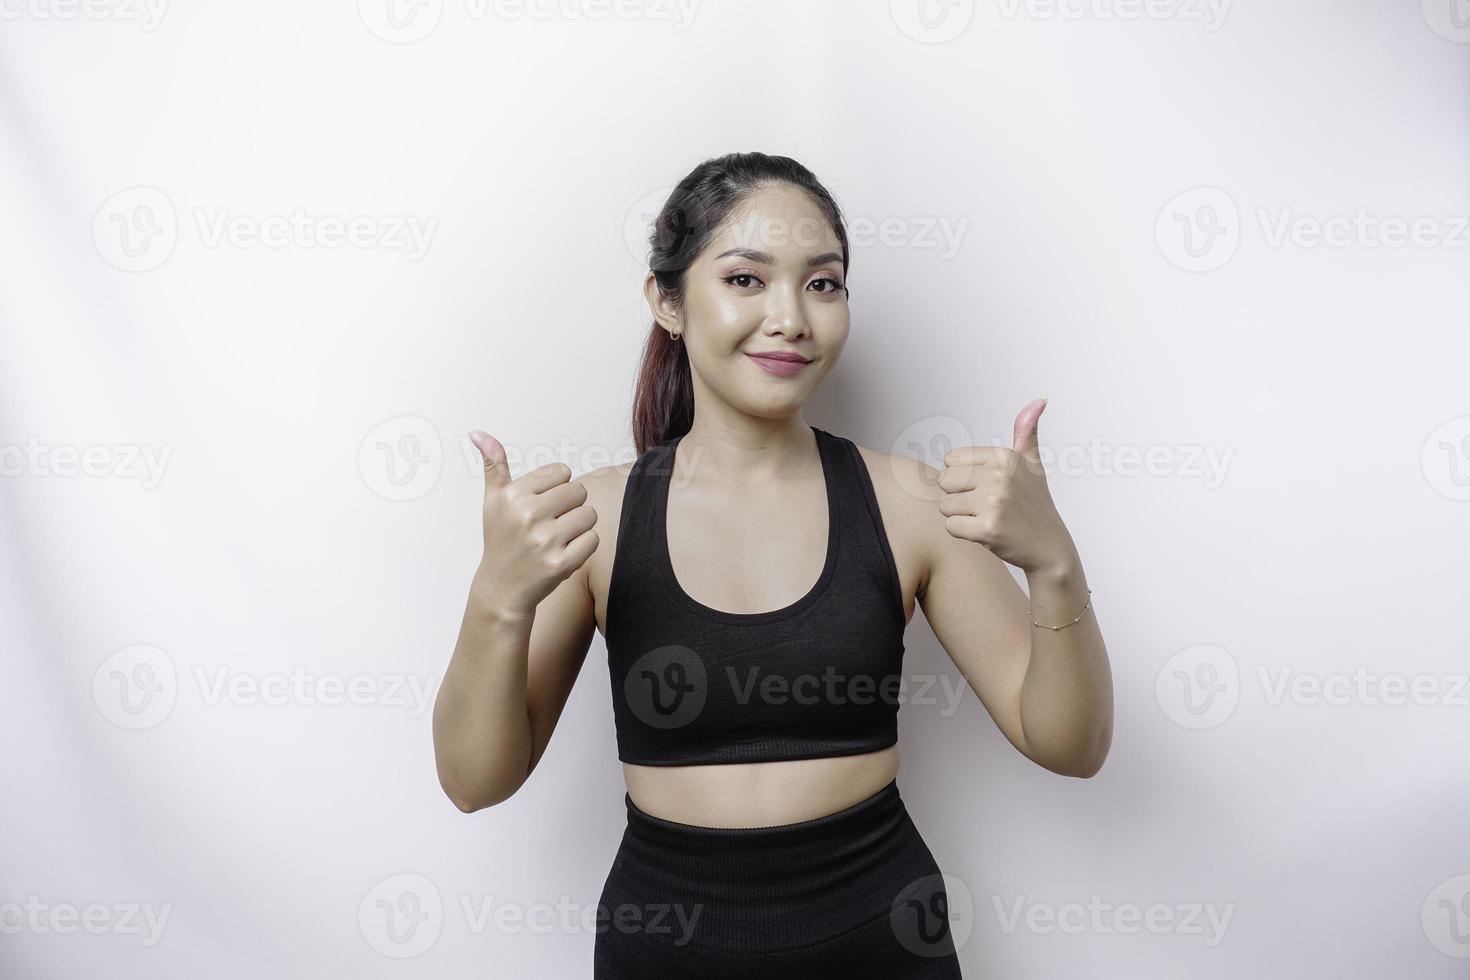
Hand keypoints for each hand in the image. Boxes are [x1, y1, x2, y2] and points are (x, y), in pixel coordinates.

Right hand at [468, 431, 599, 615]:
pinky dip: (583, 547)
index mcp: (513, 495)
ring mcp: (545, 540)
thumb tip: (478, 434)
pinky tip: (563, 553)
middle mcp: (527, 515)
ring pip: (589, 515)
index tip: (542, 505)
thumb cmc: (501, 541)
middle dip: (570, 506)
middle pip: (579, 491)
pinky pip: (593, 539)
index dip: (557, 488)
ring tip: (558, 538)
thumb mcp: (493, 502)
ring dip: (579, 527)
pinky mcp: (561, 564)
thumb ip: (494, 466)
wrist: (501, 589)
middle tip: (552, 523)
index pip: (561, 472)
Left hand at [936, 398, 1076, 574]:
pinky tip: (986, 533)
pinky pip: (951, 527)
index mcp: (1005, 456)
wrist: (1050, 547)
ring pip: (945, 506)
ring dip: (961, 517)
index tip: (986, 487)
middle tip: (985, 506)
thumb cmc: (1035, 505)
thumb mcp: (1032, 464)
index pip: (951, 460)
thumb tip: (1039, 399)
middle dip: (958, 497)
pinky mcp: (988, 529)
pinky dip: (963, 534)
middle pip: (944, 481)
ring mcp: (994, 502)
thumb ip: (1027, 432)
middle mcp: (1000, 475)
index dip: (963, 477)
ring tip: (987, 518)